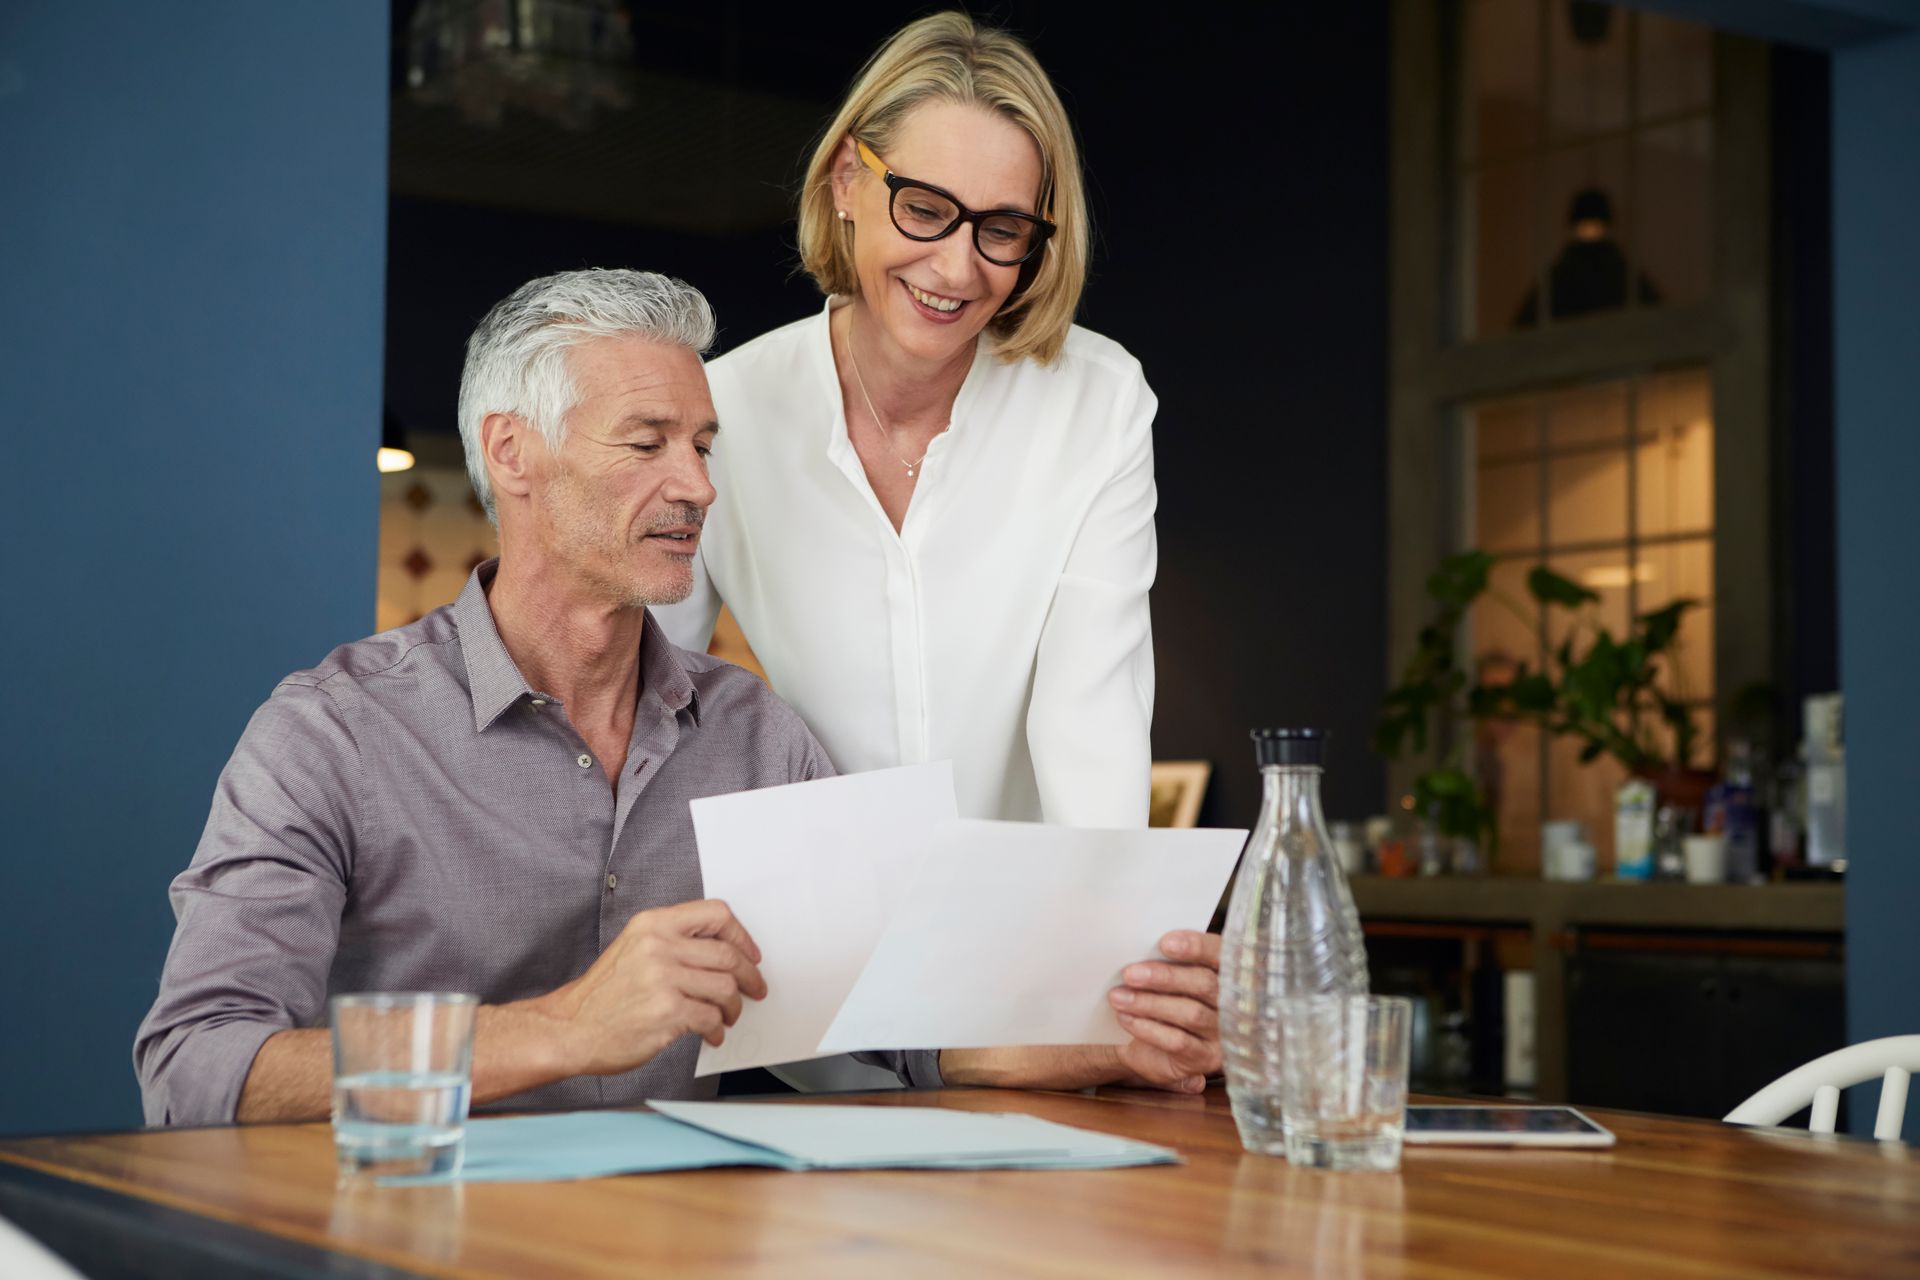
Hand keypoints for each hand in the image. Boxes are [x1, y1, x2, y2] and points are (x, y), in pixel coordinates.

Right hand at [542, 899, 765, 1077]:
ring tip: (727, 1016)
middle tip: (754, 989)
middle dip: (748, 976)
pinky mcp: (667, 1012)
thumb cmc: (602, 995)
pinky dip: (717, 1029)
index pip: (715, 914)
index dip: (740, 935)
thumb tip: (721, 953)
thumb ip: (674, 942)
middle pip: (727, 954)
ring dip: (733, 1007)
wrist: (570, 1028)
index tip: (749, 954)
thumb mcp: (634, 948)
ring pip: (725, 987)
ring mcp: (663, 979)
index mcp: (653, 924)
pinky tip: (711, 1033)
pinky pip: (711, 1017)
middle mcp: (659, 946)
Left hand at [1107, 930, 1220, 1093]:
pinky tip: (1126, 1019)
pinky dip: (1148, 1029)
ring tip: (1118, 997)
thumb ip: (1166, 963)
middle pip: (1205, 984)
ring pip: (1190, 1013)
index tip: (1165, 943)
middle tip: (1130, 973)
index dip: (1196, 947)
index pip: (1220, 954)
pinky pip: (1178, 1041)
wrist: (1151, 1050)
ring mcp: (1222, 1033)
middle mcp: (1233, 1003)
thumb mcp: (1166, 980)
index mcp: (1227, 973)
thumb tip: (1141, 950)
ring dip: (1149, 1003)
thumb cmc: (1162, 1003)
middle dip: (1165, 977)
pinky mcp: (1207, 1058)